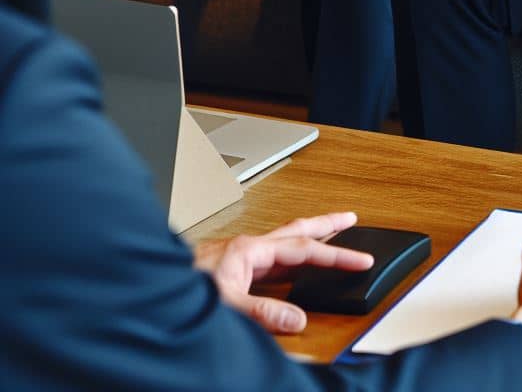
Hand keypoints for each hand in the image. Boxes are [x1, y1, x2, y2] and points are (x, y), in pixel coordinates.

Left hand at [193, 212, 373, 333]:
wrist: (147, 288)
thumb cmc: (179, 290)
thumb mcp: (226, 305)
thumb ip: (264, 312)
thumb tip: (297, 319)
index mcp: (250, 250)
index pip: (303, 249)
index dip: (335, 255)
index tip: (359, 260)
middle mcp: (246, 246)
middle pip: (297, 229)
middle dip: (327, 224)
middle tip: (352, 218)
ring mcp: (238, 254)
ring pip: (282, 239)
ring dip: (308, 235)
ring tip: (328, 233)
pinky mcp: (230, 265)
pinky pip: (268, 255)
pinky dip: (287, 254)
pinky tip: (288, 263)